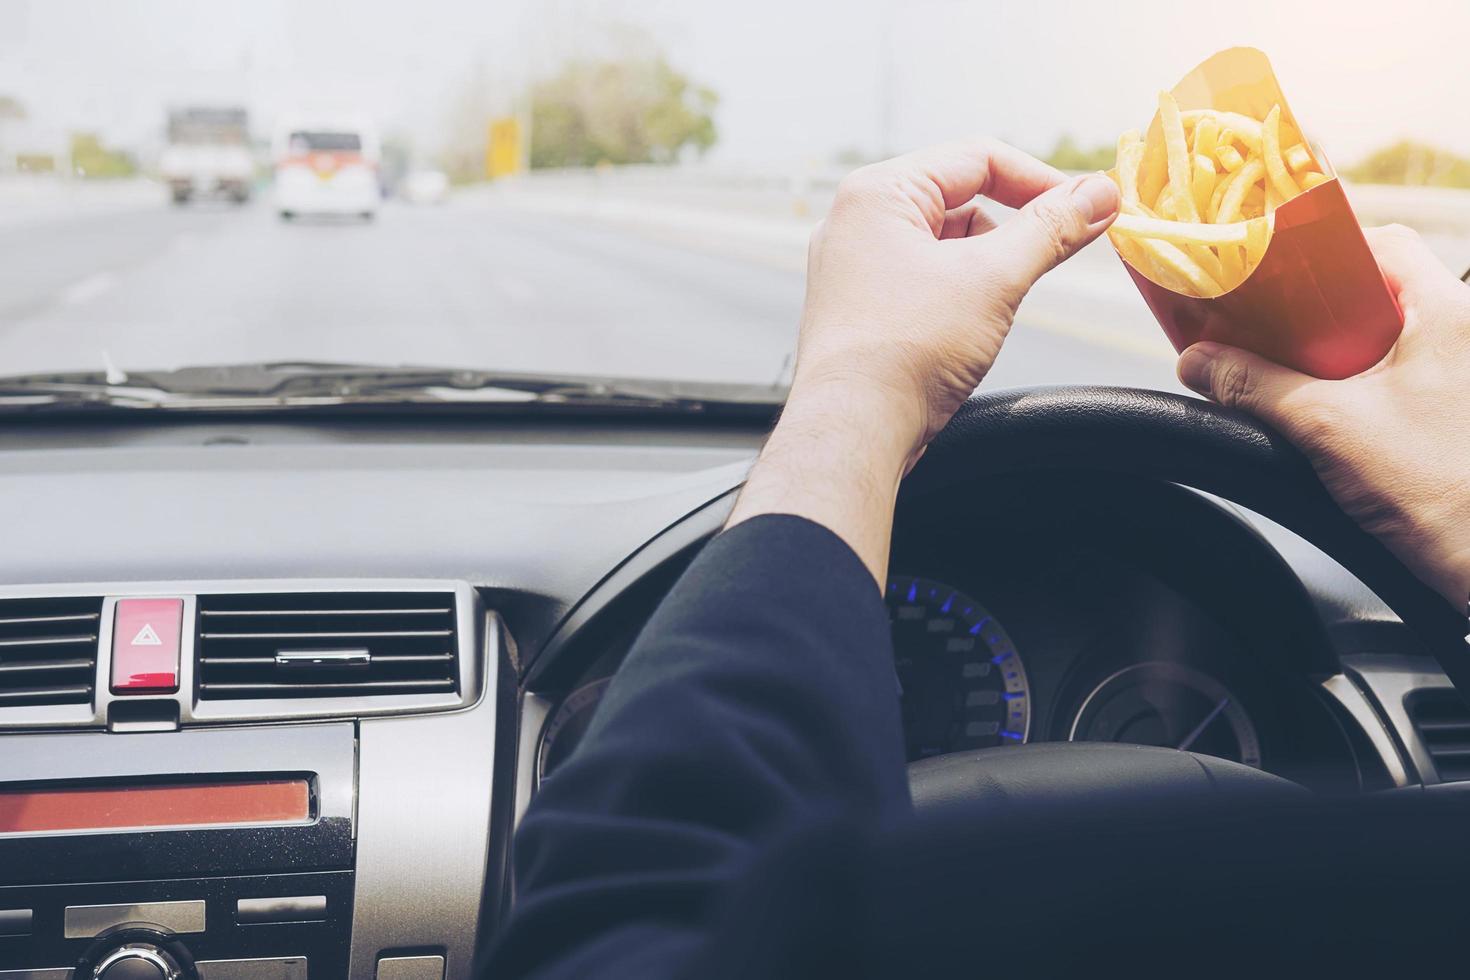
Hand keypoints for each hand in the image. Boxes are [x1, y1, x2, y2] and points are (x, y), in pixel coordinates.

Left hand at [729, 140, 1119, 584]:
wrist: (853, 431)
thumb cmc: (905, 352)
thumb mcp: (994, 280)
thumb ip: (1052, 229)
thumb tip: (1100, 195)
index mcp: (878, 192)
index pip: (978, 157)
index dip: (1042, 179)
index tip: (1089, 207)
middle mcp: (857, 221)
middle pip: (961, 197)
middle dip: (1014, 226)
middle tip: (1058, 252)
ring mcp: (854, 265)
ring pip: (944, 242)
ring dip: (986, 263)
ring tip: (1000, 303)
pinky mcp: (860, 306)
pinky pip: (923, 277)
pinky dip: (959, 290)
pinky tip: (971, 326)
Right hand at [1177, 225, 1469, 607]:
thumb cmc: (1446, 496)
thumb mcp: (1329, 428)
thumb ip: (1256, 388)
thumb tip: (1200, 364)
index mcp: (1452, 312)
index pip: (1382, 244)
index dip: (1321, 249)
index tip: (1275, 268)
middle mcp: (1467, 336)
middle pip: (1380, 292)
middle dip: (1318, 309)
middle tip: (1270, 325)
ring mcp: (1463, 378)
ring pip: (1389, 340)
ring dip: (1337, 353)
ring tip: (1292, 373)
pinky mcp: (1456, 418)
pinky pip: (1402, 380)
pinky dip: (1358, 388)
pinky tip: (1327, 416)